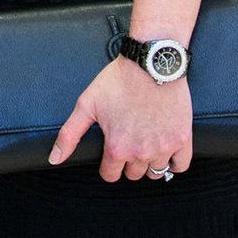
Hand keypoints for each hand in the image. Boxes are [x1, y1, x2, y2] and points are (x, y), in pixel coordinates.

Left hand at [48, 57, 192, 182]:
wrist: (149, 62)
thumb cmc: (118, 80)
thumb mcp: (86, 104)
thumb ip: (69, 135)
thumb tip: (55, 158)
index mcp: (117, 147)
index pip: (110, 175)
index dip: (107, 165)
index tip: (110, 152)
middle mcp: (141, 152)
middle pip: (132, 175)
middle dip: (127, 162)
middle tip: (128, 142)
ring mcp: (163, 147)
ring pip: (155, 172)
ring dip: (149, 162)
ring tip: (145, 143)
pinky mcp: (182, 139)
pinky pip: (181, 165)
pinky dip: (174, 162)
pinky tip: (165, 149)